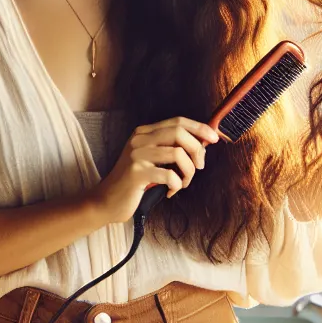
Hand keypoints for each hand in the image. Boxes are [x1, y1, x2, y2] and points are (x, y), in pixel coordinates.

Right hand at [88, 117, 219, 223]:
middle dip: (197, 150)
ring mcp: (137, 155)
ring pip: (178, 154)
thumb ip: (172, 149)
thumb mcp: (152, 160)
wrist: (107, 201)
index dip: (199, 128)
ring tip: (182, 183)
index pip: (178, 121)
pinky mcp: (136, 173)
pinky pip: (170, 175)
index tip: (214, 138)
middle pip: (179, 133)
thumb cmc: (135, 182)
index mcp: (144, 132)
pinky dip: (176, 185)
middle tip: (199, 167)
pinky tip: (169, 192)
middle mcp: (139, 139)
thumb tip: (203, 144)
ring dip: (188, 172)